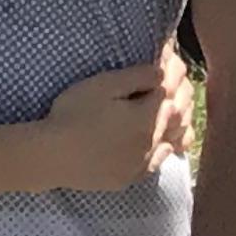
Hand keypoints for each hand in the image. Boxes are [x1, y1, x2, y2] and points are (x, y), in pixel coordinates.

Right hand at [39, 39, 194, 191]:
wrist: (53, 155)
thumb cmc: (75, 113)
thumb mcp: (103, 85)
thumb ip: (136, 78)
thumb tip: (161, 73)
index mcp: (145, 117)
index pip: (169, 90)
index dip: (173, 72)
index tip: (171, 58)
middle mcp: (150, 142)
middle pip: (176, 115)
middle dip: (181, 93)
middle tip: (179, 78)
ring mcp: (141, 163)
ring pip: (173, 141)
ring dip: (180, 121)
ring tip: (179, 106)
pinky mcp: (131, 177)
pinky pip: (159, 162)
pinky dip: (169, 148)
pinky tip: (169, 143)